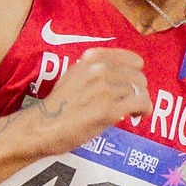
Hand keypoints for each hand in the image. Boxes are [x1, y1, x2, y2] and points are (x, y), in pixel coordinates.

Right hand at [34, 47, 151, 152]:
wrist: (42, 126)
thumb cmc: (57, 107)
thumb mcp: (72, 76)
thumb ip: (93, 72)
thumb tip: (117, 78)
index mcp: (91, 59)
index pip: (130, 59)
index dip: (135, 73)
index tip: (134, 83)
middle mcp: (99, 70)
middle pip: (138, 76)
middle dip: (138, 90)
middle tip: (131, 103)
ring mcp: (105, 89)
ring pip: (141, 90)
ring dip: (141, 102)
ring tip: (133, 111)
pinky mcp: (109, 109)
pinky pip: (141, 103)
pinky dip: (144, 110)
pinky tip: (137, 115)